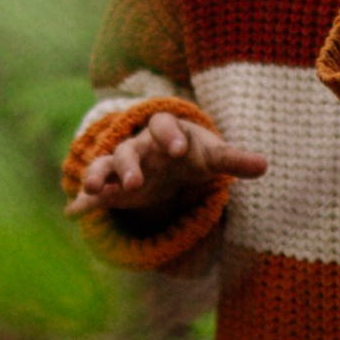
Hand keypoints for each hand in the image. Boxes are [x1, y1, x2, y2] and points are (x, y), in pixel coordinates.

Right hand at [67, 110, 266, 217]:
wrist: (169, 158)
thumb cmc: (193, 154)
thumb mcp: (211, 156)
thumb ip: (234, 160)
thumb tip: (265, 165)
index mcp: (166, 132)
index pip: (164, 126)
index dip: (170, 136)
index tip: (178, 151)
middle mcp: (139, 146)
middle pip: (129, 150)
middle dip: (129, 165)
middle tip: (134, 183)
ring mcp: (121, 165)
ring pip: (105, 166)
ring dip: (97, 176)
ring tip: (92, 189)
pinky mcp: (110, 186)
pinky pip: (95, 191)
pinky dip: (84, 202)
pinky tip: (73, 213)